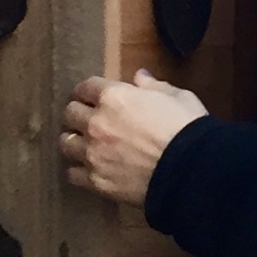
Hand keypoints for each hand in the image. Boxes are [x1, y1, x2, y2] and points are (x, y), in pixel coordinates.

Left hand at [59, 71, 206, 204]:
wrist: (190, 170)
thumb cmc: (187, 128)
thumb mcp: (178, 97)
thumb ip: (154, 86)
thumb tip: (139, 77)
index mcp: (113, 97)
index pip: (85, 87)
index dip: (89, 91)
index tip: (92, 95)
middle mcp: (95, 123)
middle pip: (70, 113)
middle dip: (79, 113)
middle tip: (89, 119)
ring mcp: (92, 153)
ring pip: (65, 143)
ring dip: (75, 140)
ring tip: (86, 144)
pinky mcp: (94, 180)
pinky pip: (72, 173)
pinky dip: (80, 169)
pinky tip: (91, 168)